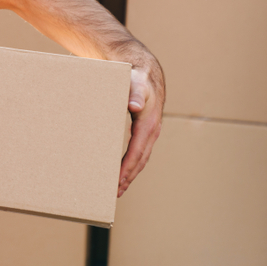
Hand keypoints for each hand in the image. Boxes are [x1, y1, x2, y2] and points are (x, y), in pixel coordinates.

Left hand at [118, 61, 163, 196]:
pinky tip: (122, 171)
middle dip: (128, 177)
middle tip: (115, 192)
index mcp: (148, 124)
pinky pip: (139, 151)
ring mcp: (149, 132)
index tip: (118, 180)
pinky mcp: (144, 131)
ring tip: (118, 188)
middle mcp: (151, 131)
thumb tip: (134, 106)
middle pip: (140, 160)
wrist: (145, 73)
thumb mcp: (135, 83)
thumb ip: (134, 94)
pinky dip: (131, 164)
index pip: (137, 151)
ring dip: (130, 174)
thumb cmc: (138, 78)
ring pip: (141, 158)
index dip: (127, 167)